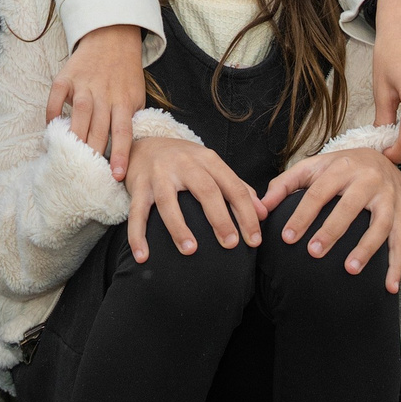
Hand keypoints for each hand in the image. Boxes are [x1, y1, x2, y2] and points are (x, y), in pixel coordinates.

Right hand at [46, 23, 145, 180]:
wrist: (112, 36)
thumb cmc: (125, 73)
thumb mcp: (136, 94)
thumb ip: (130, 118)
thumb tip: (124, 150)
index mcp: (124, 100)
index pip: (123, 132)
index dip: (121, 155)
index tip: (116, 176)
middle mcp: (104, 93)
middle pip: (98, 129)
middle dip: (94, 153)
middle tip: (88, 175)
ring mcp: (84, 84)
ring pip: (79, 116)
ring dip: (75, 139)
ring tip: (70, 160)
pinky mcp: (66, 76)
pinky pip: (56, 98)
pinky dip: (52, 114)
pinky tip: (51, 129)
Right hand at [123, 135, 261, 263]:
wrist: (144, 145)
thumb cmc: (185, 163)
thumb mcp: (212, 167)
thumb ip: (238, 187)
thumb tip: (263, 214)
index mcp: (208, 159)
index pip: (233, 187)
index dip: (247, 214)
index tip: (254, 240)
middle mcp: (184, 163)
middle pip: (205, 191)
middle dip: (220, 219)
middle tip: (230, 245)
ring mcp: (159, 174)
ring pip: (168, 202)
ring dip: (178, 227)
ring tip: (190, 251)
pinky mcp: (138, 185)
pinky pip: (137, 213)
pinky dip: (137, 235)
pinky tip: (142, 256)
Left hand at [259, 148, 400, 289]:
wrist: (383, 158)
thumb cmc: (340, 167)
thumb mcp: (312, 167)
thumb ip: (284, 184)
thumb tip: (261, 207)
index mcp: (341, 167)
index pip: (319, 192)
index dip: (302, 215)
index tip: (287, 238)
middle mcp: (367, 179)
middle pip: (349, 206)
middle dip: (332, 231)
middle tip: (313, 252)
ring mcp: (388, 196)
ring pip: (380, 223)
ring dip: (367, 248)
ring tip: (349, 269)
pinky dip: (397, 265)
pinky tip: (389, 287)